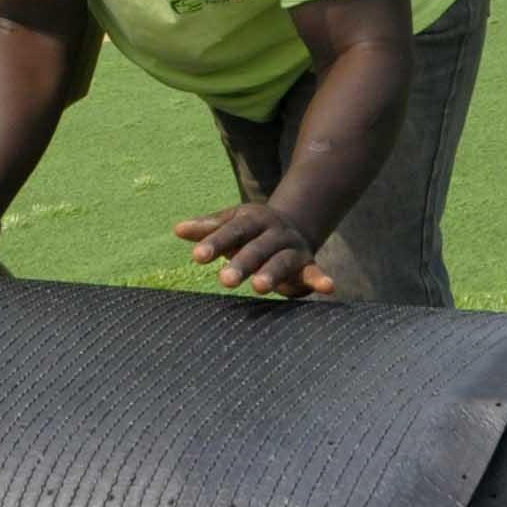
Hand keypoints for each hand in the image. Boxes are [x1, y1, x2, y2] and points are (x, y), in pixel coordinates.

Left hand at [175, 200, 335, 297]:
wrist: (293, 224)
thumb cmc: (251, 230)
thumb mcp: (231, 223)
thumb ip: (207, 228)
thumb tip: (178, 229)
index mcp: (252, 219)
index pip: (232, 230)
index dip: (215, 242)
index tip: (197, 257)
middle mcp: (274, 232)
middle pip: (257, 247)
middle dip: (242, 262)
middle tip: (225, 280)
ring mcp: (292, 247)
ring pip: (282, 260)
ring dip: (272, 273)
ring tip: (260, 287)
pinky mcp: (307, 264)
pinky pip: (315, 271)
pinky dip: (321, 279)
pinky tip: (328, 287)